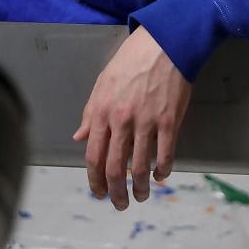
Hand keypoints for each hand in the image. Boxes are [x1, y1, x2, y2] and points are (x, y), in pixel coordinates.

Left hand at [71, 25, 191, 209]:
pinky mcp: (168, 121)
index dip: (94, 180)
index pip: (93, 156)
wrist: (163, 43)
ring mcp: (146, 122)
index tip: (98, 193)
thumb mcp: (103, 83)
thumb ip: (90, 113)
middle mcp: (122, 121)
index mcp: (102, 111)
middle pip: (115, 168)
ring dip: (141, 188)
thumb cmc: (131, 60)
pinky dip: (162, 171)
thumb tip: (79, 137)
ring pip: (140, 168)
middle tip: (120, 204)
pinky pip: (165, 155)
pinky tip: (161, 176)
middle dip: (115, 193)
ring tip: (142, 196)